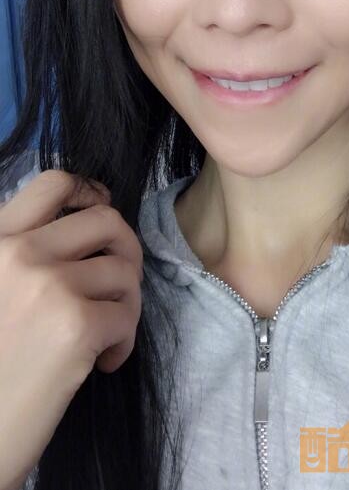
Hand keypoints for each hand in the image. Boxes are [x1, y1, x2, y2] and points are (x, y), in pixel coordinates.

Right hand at [0, 170, 143, 489]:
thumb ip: (31, 251)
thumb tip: (97, 215)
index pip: (56, 183)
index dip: (92, 194)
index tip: (103, 221)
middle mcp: (21, 252)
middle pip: (106, 220)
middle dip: (126, 251)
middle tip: (117, 286)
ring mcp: (50, 285)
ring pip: (125, 270)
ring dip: (126, 303)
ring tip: (104, 335)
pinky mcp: (78, 324)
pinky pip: (128, 314)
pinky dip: (124, 341)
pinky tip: (100, 364)